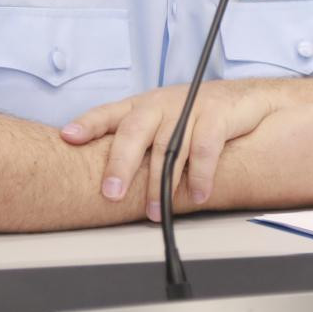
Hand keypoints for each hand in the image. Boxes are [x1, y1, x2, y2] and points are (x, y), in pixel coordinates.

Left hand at [61, 81, 275, 219]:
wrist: (244, 99)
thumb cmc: (193, 116)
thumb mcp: (159, 124)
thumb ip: (134, 143)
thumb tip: (103, 179)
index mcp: (140, 106)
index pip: (108, 113)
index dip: (87, 125)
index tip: (68, 137)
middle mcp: (160, 104)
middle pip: (134, 131)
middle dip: (121, 163)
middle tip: (112, 193)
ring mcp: (188, 106)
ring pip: (168, 146)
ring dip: (161, 184)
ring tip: (155, 212)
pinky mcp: (217, 113)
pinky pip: (205, 147)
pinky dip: (200, 174)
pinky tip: (198, 195)